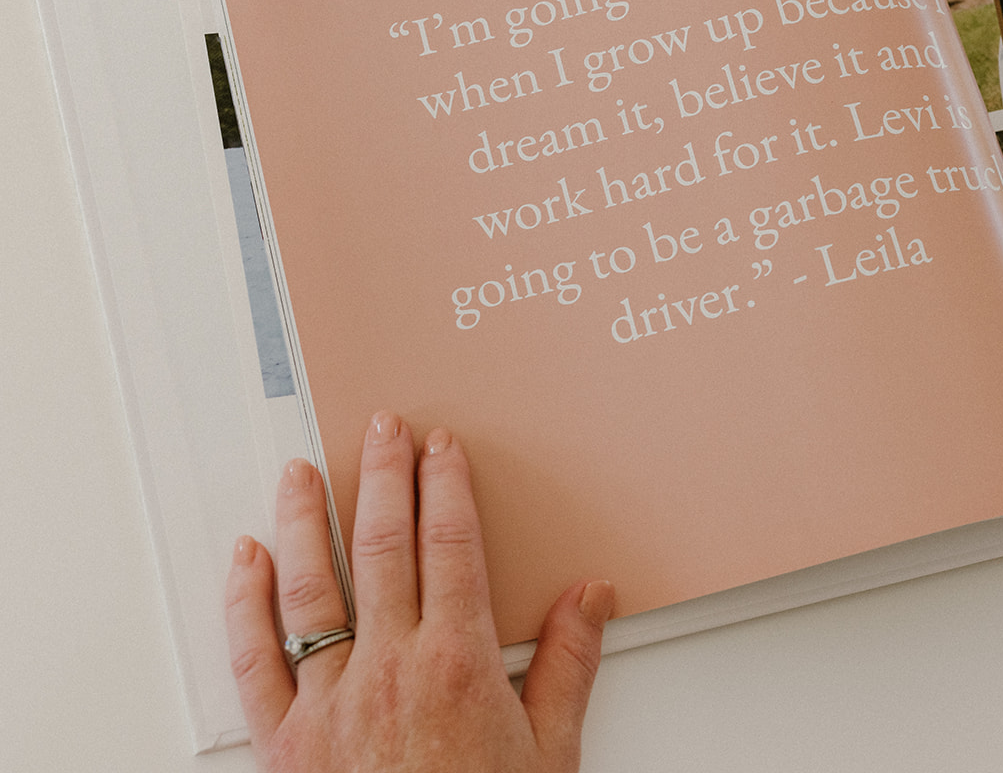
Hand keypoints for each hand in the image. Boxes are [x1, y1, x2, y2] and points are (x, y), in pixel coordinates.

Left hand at [225, 412, 612, 771]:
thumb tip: (591, 596)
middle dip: (383, 477)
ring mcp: (329, 702)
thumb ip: (570, 666)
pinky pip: (255, 657)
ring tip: (303, 470)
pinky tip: (246, 558)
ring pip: (311, 587)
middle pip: (384, 548)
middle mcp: (388, 669)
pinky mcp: (284, 741)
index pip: (450, 546)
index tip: (441, 448)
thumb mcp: (552, 754)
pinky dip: (245, 601)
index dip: (444, 487)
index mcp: (458, 664)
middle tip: (382, 428)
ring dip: (306, 519)